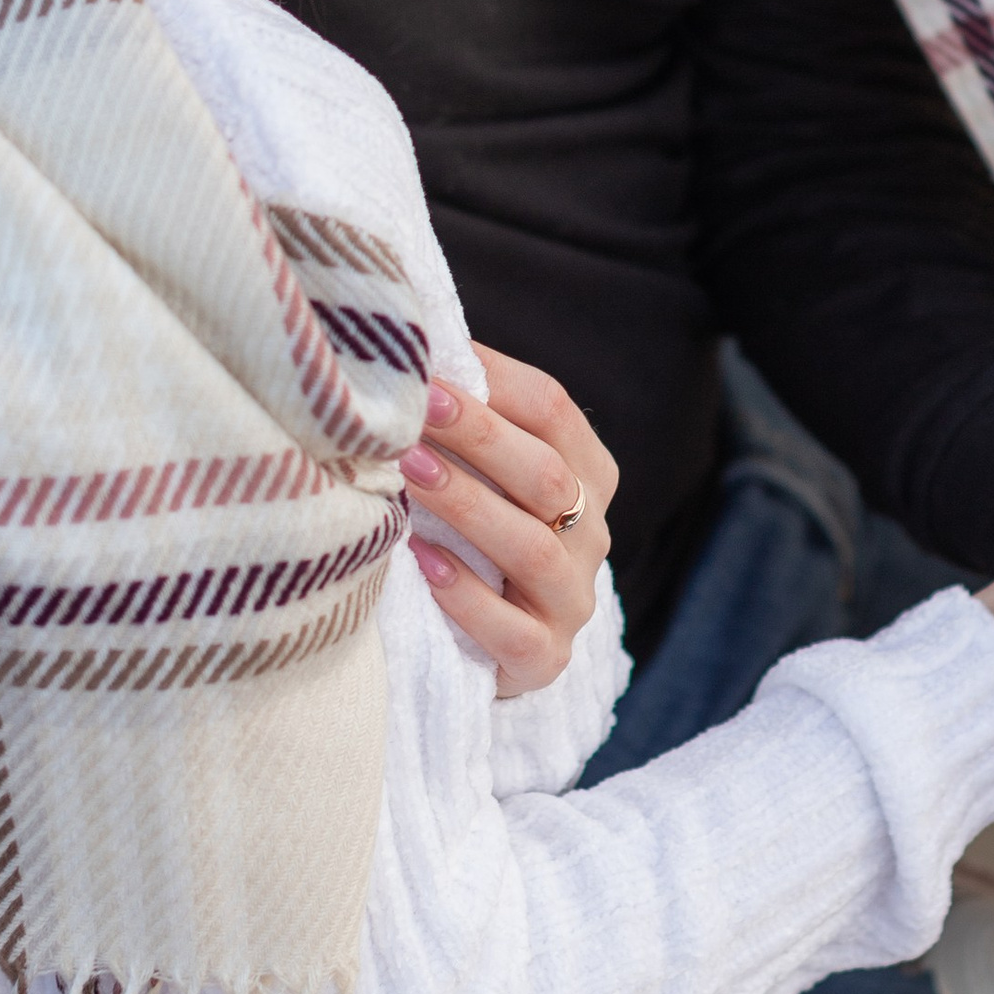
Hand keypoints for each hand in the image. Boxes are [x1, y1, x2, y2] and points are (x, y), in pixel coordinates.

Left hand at [400, 343, 617, 697]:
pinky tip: (421, 563)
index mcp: (584, 472)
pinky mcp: (544, 659)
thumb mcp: (481, 472)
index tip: (429, 364)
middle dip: (480, 437)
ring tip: (408, 476)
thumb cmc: (473, 534)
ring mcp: (571, 599)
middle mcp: (589, 532)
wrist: (490, 645)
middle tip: (418, 409)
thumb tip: (404, 334)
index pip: (553, 412)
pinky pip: (513, 630)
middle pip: (546, 474)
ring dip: (469, 506)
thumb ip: (462, 417)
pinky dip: (466, 596)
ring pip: (533, 547)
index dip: (494, 384)